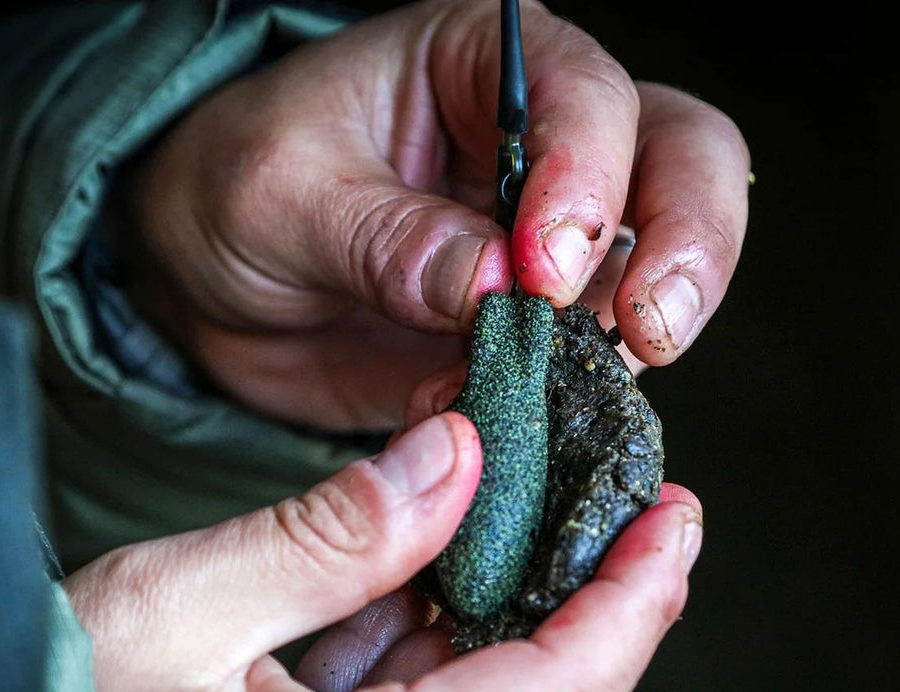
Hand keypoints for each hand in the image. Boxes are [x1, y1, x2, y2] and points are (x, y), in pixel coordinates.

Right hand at [63, 412, 702, 691]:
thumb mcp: (173, 599)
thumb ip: (335, 531)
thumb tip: (459, 459)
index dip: (629, 606)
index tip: (674, 519)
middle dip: (591, 616)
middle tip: (614, 509)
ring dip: (518, 643)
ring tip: (518, 531)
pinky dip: (449, 682)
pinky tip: (435, 597)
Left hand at [110, 0, 750, 429]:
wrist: (211, 285)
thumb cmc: (235, 191)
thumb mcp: (280, 197)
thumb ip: (387, 237)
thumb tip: (497, 287)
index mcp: (481, 64)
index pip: (585, 94)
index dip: (588, 181)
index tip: (544, 275)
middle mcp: (545, 138)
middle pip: (682, 158)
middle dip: (688, 243)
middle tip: (648, 331)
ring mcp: (557, 237)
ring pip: (668, 259)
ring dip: (646, 329)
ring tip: (591, 384)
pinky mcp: (544, 326)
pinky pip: (603, 357)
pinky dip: (588, 394)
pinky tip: (543, 419)